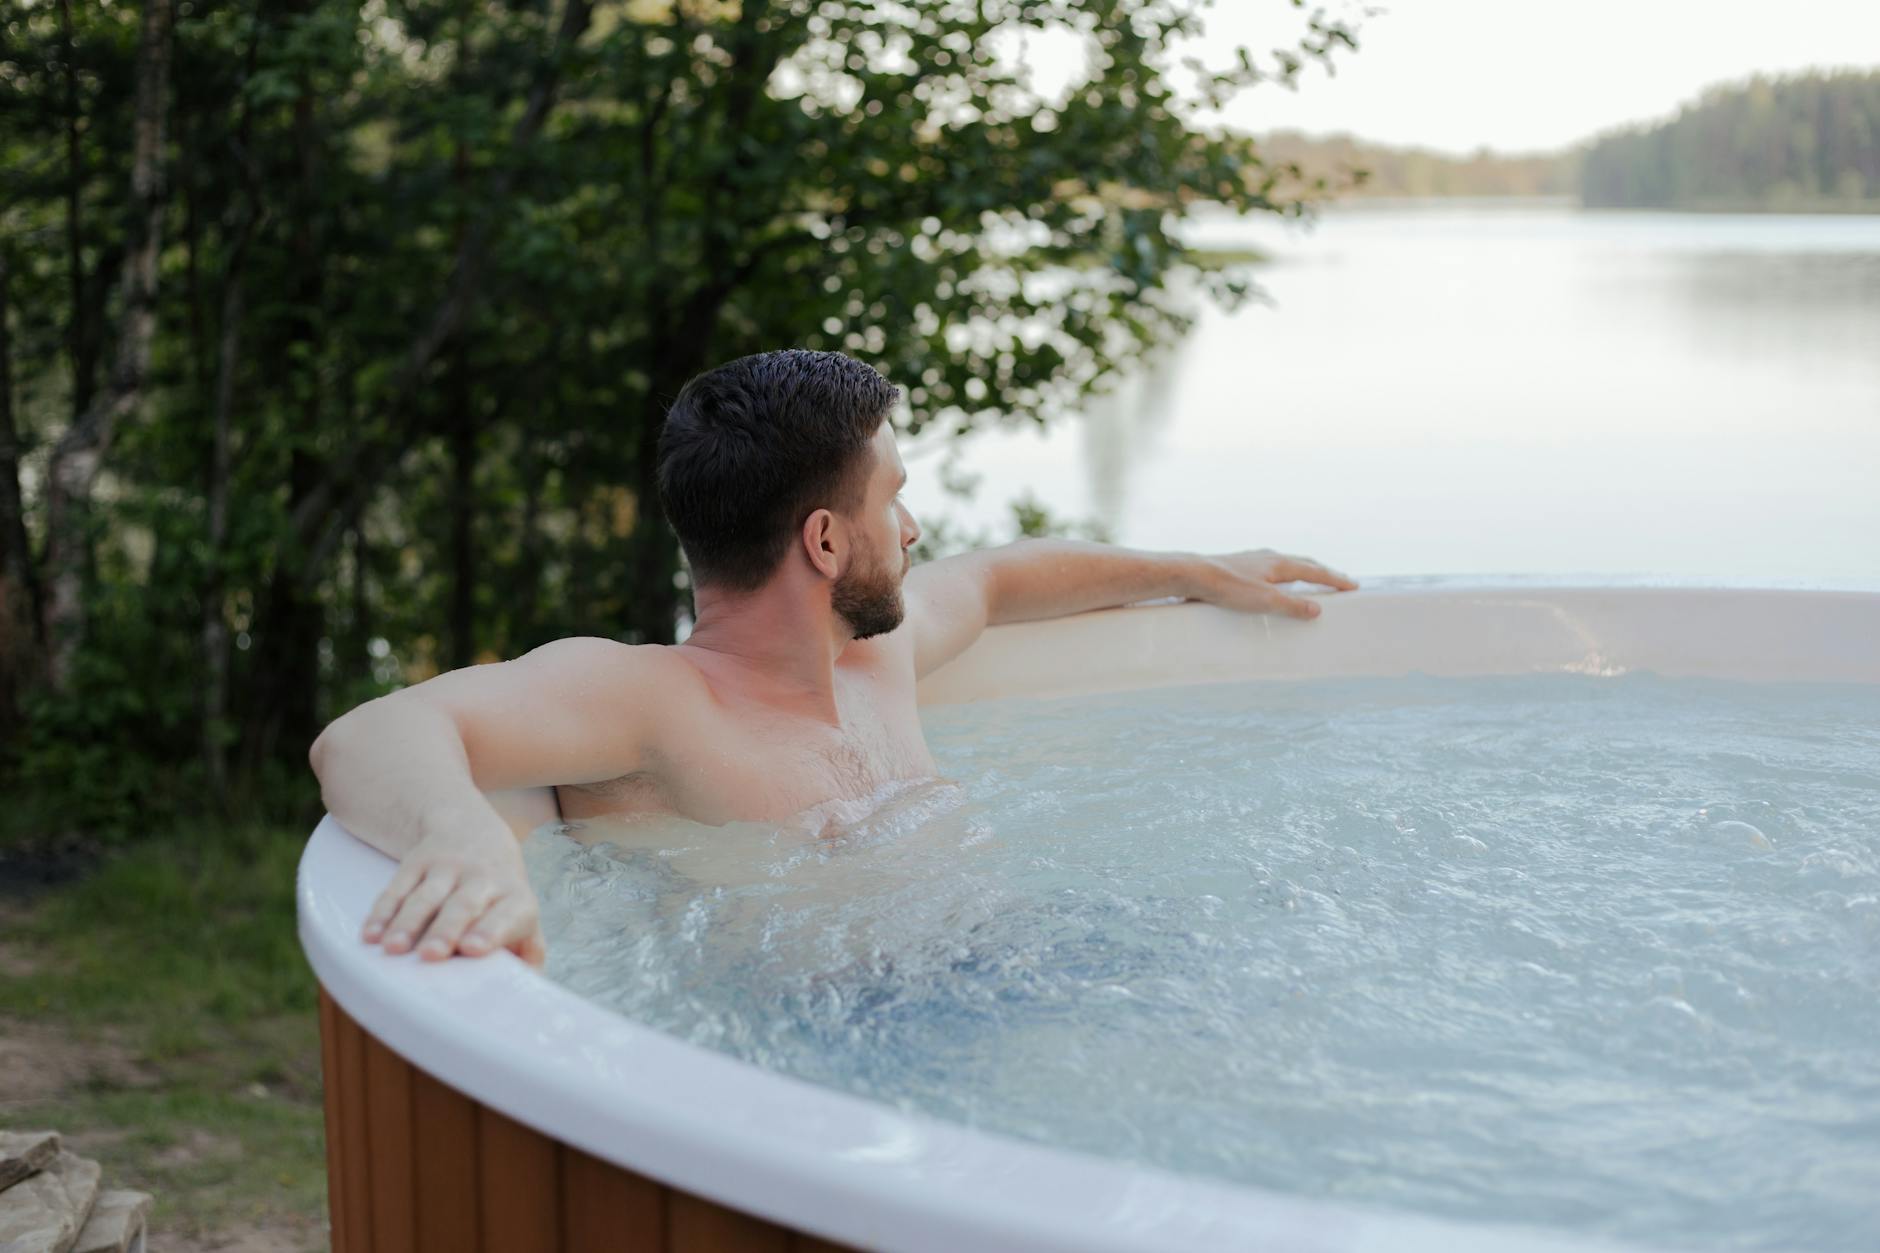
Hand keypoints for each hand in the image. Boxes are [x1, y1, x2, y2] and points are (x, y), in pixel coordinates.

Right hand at [361, 819, 546, 965]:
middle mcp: (483, 879)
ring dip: (408, 923)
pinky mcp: (417, 862)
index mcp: (514, 898)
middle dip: (446, 930)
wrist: (473, 832)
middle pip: (463, 905)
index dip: (491, 931)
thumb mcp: (522, 915)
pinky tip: (370, 935)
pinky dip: (381, 913)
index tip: (474, 949)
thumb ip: (528, 952)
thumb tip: (524, 990)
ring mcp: (448, 868)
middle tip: (432, 955)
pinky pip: (396, 888)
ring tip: (393, 949)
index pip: (507, 914)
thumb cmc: (500, 895)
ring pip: (426, 897)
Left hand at [1194, 549, 1356, 619]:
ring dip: (1305, 570)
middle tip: (1340, 580)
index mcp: (1280, 564)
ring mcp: (1255, 559)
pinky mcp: (1241, 565)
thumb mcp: (1264, 601)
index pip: (1316, 572)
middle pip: (1305, 563)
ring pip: (1288, 563)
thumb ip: (1292, 606)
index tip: (1353, 585)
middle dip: (1324, 572)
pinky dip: (1285, 573)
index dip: (1335, 579)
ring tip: (1312, 578)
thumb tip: (1317, 609)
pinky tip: (1276, 580)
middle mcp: (1270, 557)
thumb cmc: (1227, 587)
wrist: (1193, 574)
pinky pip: (1272, 567)